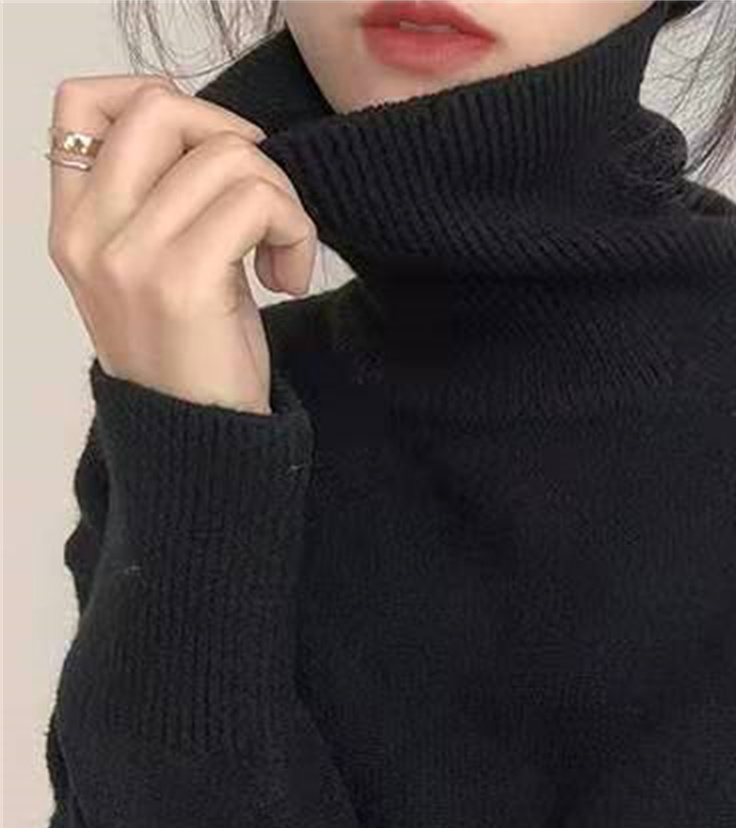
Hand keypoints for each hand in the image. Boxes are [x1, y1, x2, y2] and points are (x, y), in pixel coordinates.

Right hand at [46, 74, 318, 413]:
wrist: (202, 451)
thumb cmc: (195, 366)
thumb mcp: (157, 274)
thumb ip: (159, 205)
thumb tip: (216, 134)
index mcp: (74, 226)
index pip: (81, 103)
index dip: (163, 102)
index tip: (217, 152)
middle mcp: (90, 234)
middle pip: (161, 108)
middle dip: (237, 141)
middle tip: (264, 207)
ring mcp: (131, 257)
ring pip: (227, 153)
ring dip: (283, 200)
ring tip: (282, 257)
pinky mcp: (184, 281)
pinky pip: (258, 201)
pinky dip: (295, 232)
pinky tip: (287, 279)